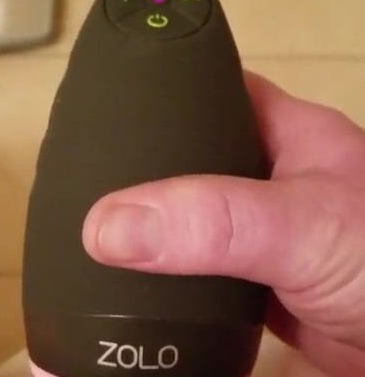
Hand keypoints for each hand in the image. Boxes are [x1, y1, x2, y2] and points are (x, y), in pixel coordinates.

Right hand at [83, 72, 364, 376]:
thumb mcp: (301, 228)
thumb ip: (212, 222)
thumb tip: (104, 226)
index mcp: (283, 133)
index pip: (207, 89)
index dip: (153, 90)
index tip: (93, 105)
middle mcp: (268, 177)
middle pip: (190, 157)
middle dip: (138, 166)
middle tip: (76, 175)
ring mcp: (262, 234)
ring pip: (191, 219)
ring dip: (149, 226)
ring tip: (85, 225)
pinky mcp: (257, 287)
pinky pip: (199, 270)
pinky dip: (165, 275)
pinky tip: (124, 281)